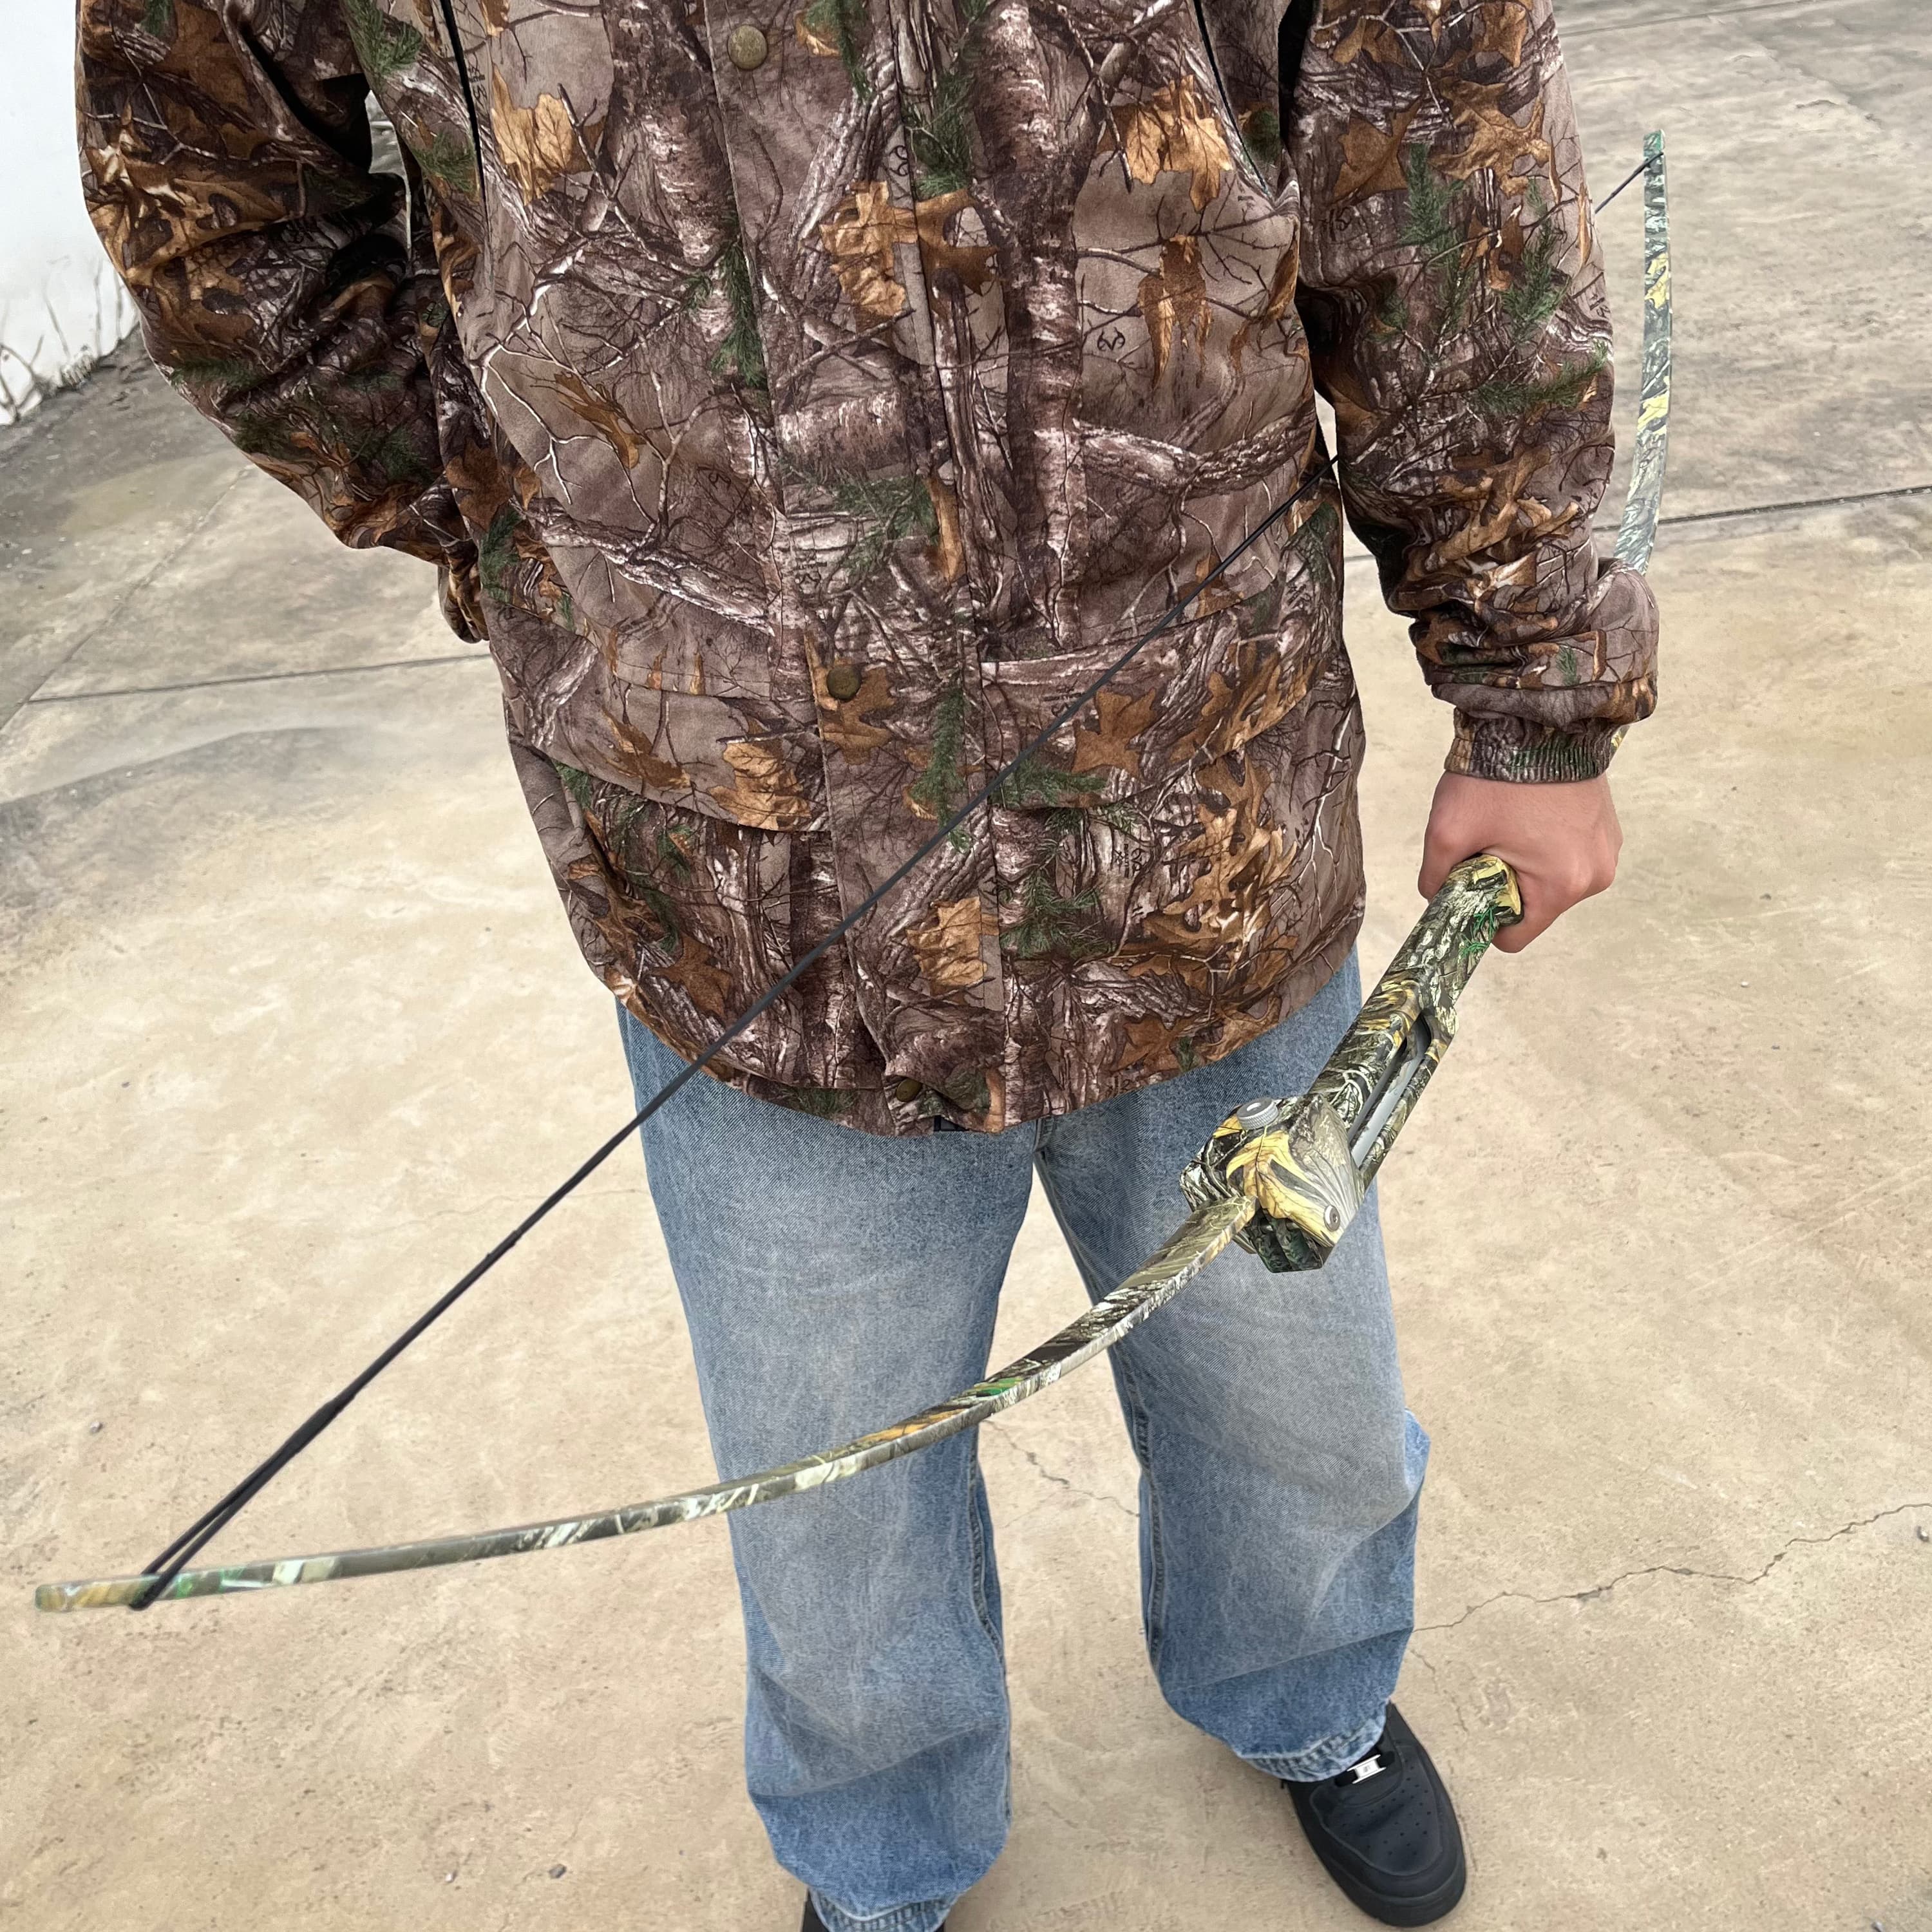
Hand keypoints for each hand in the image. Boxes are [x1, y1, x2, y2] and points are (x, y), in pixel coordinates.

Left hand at [1418, 772, 1621, 952]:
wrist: (1536, 717)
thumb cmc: (1494, 777)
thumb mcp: (1446, 833)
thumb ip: (1434, 880)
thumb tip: (1437, 897)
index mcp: (1562, 886)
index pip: (1515, 938)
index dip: (1485, 922)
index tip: (1472, 890)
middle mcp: (1595, 875)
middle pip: (1534, 908)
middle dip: (1506, 886)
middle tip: (1490, 843)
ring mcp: (1608, 850)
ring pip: (1551, 880)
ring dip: (1527, 864)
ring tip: (1512, 823)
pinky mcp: (1609, 828)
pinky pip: (1569, 854)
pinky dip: (1547, 844)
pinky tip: (1531, 813)